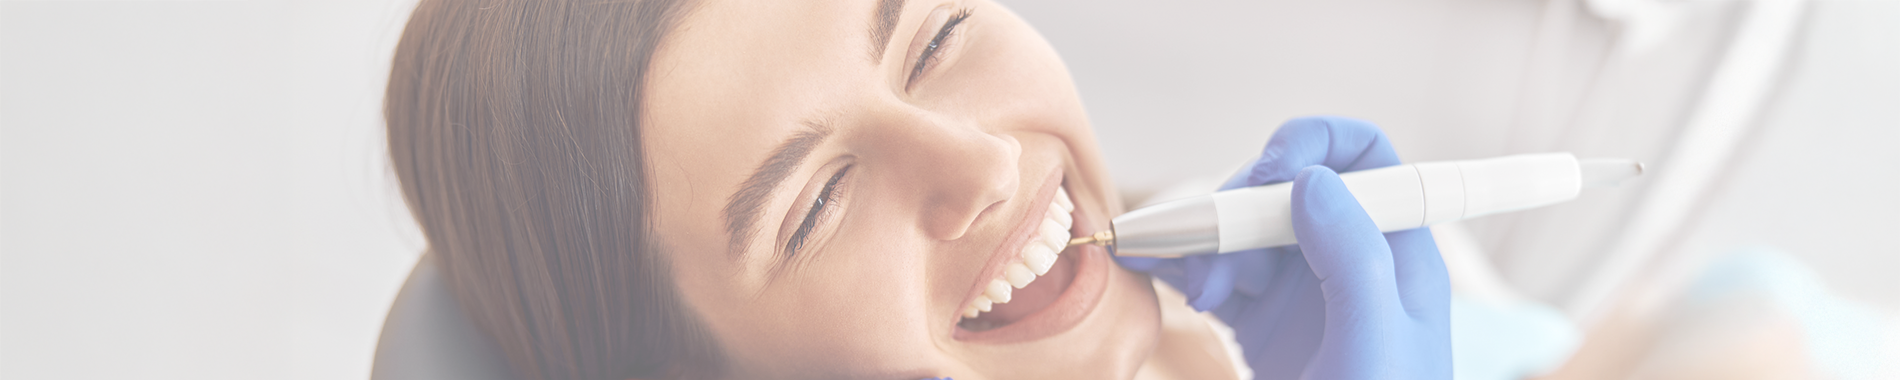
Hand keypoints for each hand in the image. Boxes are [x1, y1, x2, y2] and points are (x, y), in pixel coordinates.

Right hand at [1118, 117, 1449, 378]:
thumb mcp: (1374, 341)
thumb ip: (1353, 256)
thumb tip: (1312, 179)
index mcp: (1394, 253)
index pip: (1365, 159)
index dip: (1313, 146)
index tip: (1267, 174)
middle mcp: (1347, 260)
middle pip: (1285, 188)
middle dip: (1239, 209)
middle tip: (1211, 254)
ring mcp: (1302, 290)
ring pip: (1242, 230)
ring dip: (1204, 244)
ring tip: (1188, 285)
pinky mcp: (1262, 321)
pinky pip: (1216, 272)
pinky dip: (1182, 266)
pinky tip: (1154, 272)